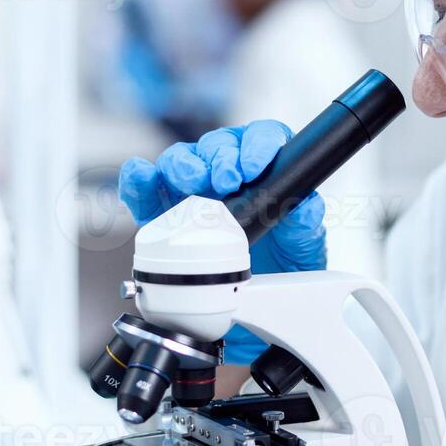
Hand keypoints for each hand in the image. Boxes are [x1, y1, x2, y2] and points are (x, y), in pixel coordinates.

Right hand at [119, 121, 326, 364]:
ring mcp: (191, 192)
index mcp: (265, 174)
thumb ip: (305, 227)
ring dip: (183, 165)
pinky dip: (139, 179)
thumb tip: (305, 209)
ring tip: (192, 182)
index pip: (263, 139)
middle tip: (225, 179)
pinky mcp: (161, 212)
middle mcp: (226, 175)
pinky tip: (144, 178)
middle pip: (217, 145)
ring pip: (180, 159)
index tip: (254, 165)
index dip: (258, 144)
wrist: (251, 306)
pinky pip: (144, 186)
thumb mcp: (302, 249)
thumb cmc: (279, 267)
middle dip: (219, 157)